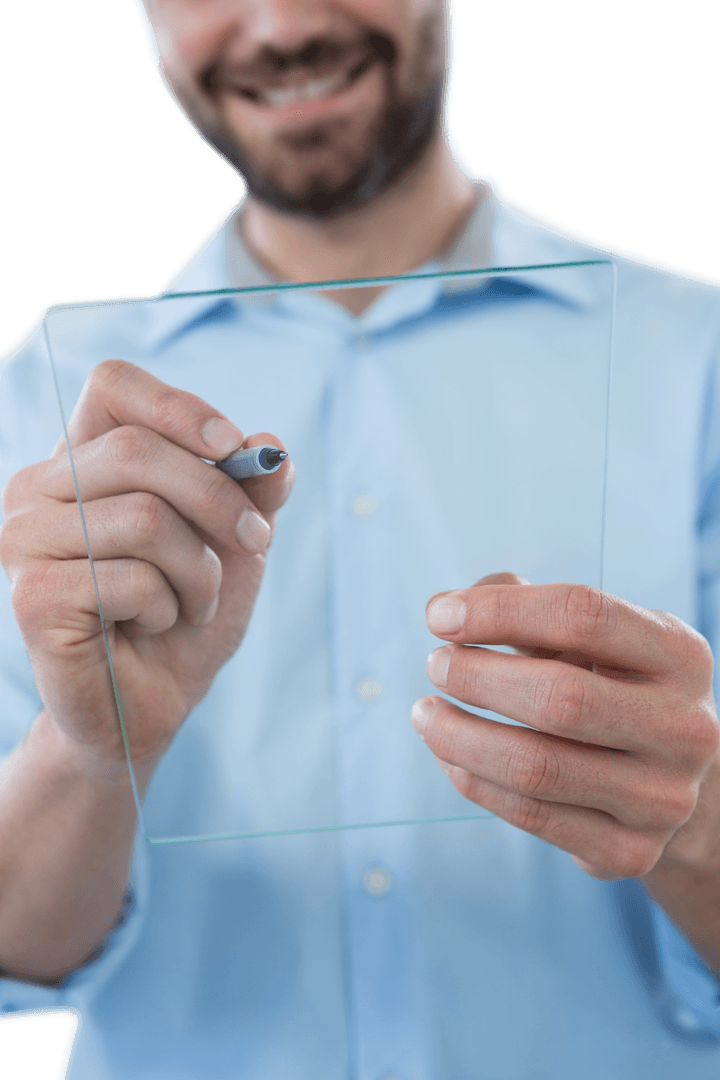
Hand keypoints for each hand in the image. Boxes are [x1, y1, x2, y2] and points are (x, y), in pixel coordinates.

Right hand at [0, 359, 294, 774]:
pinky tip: (151, 624)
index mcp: (81, 459)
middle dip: (219, 501)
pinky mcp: (33, 597)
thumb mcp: (233, 544)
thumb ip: (252, 493)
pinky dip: (168, 606)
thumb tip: (275, 451)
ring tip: (194, 601)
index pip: (112, 386)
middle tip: (253, 545)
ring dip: (199, 570)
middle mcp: (38, 489)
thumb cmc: (184, 613)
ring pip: (143, 518)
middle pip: (139, 450)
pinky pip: (132, 579)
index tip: (233, 447)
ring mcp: (24, 541)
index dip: (179, 407)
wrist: (151, 703)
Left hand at [412, 573, 719, 879]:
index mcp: (679, 654)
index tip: (439, 616)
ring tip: (425, 712)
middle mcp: (685, 726)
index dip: (499, 611)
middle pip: (560, 698)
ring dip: (459, 736)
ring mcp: (662, 797)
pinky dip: (473, 780)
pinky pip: (529, 815)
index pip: (583, 616)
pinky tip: (449, 755)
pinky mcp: (630, 852)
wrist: (667, 777)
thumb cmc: (607, 686)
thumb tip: (443, 609)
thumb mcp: (585, 637)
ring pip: (535, 767)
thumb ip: (520, 607)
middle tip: (436, 665)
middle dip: (477, 677)